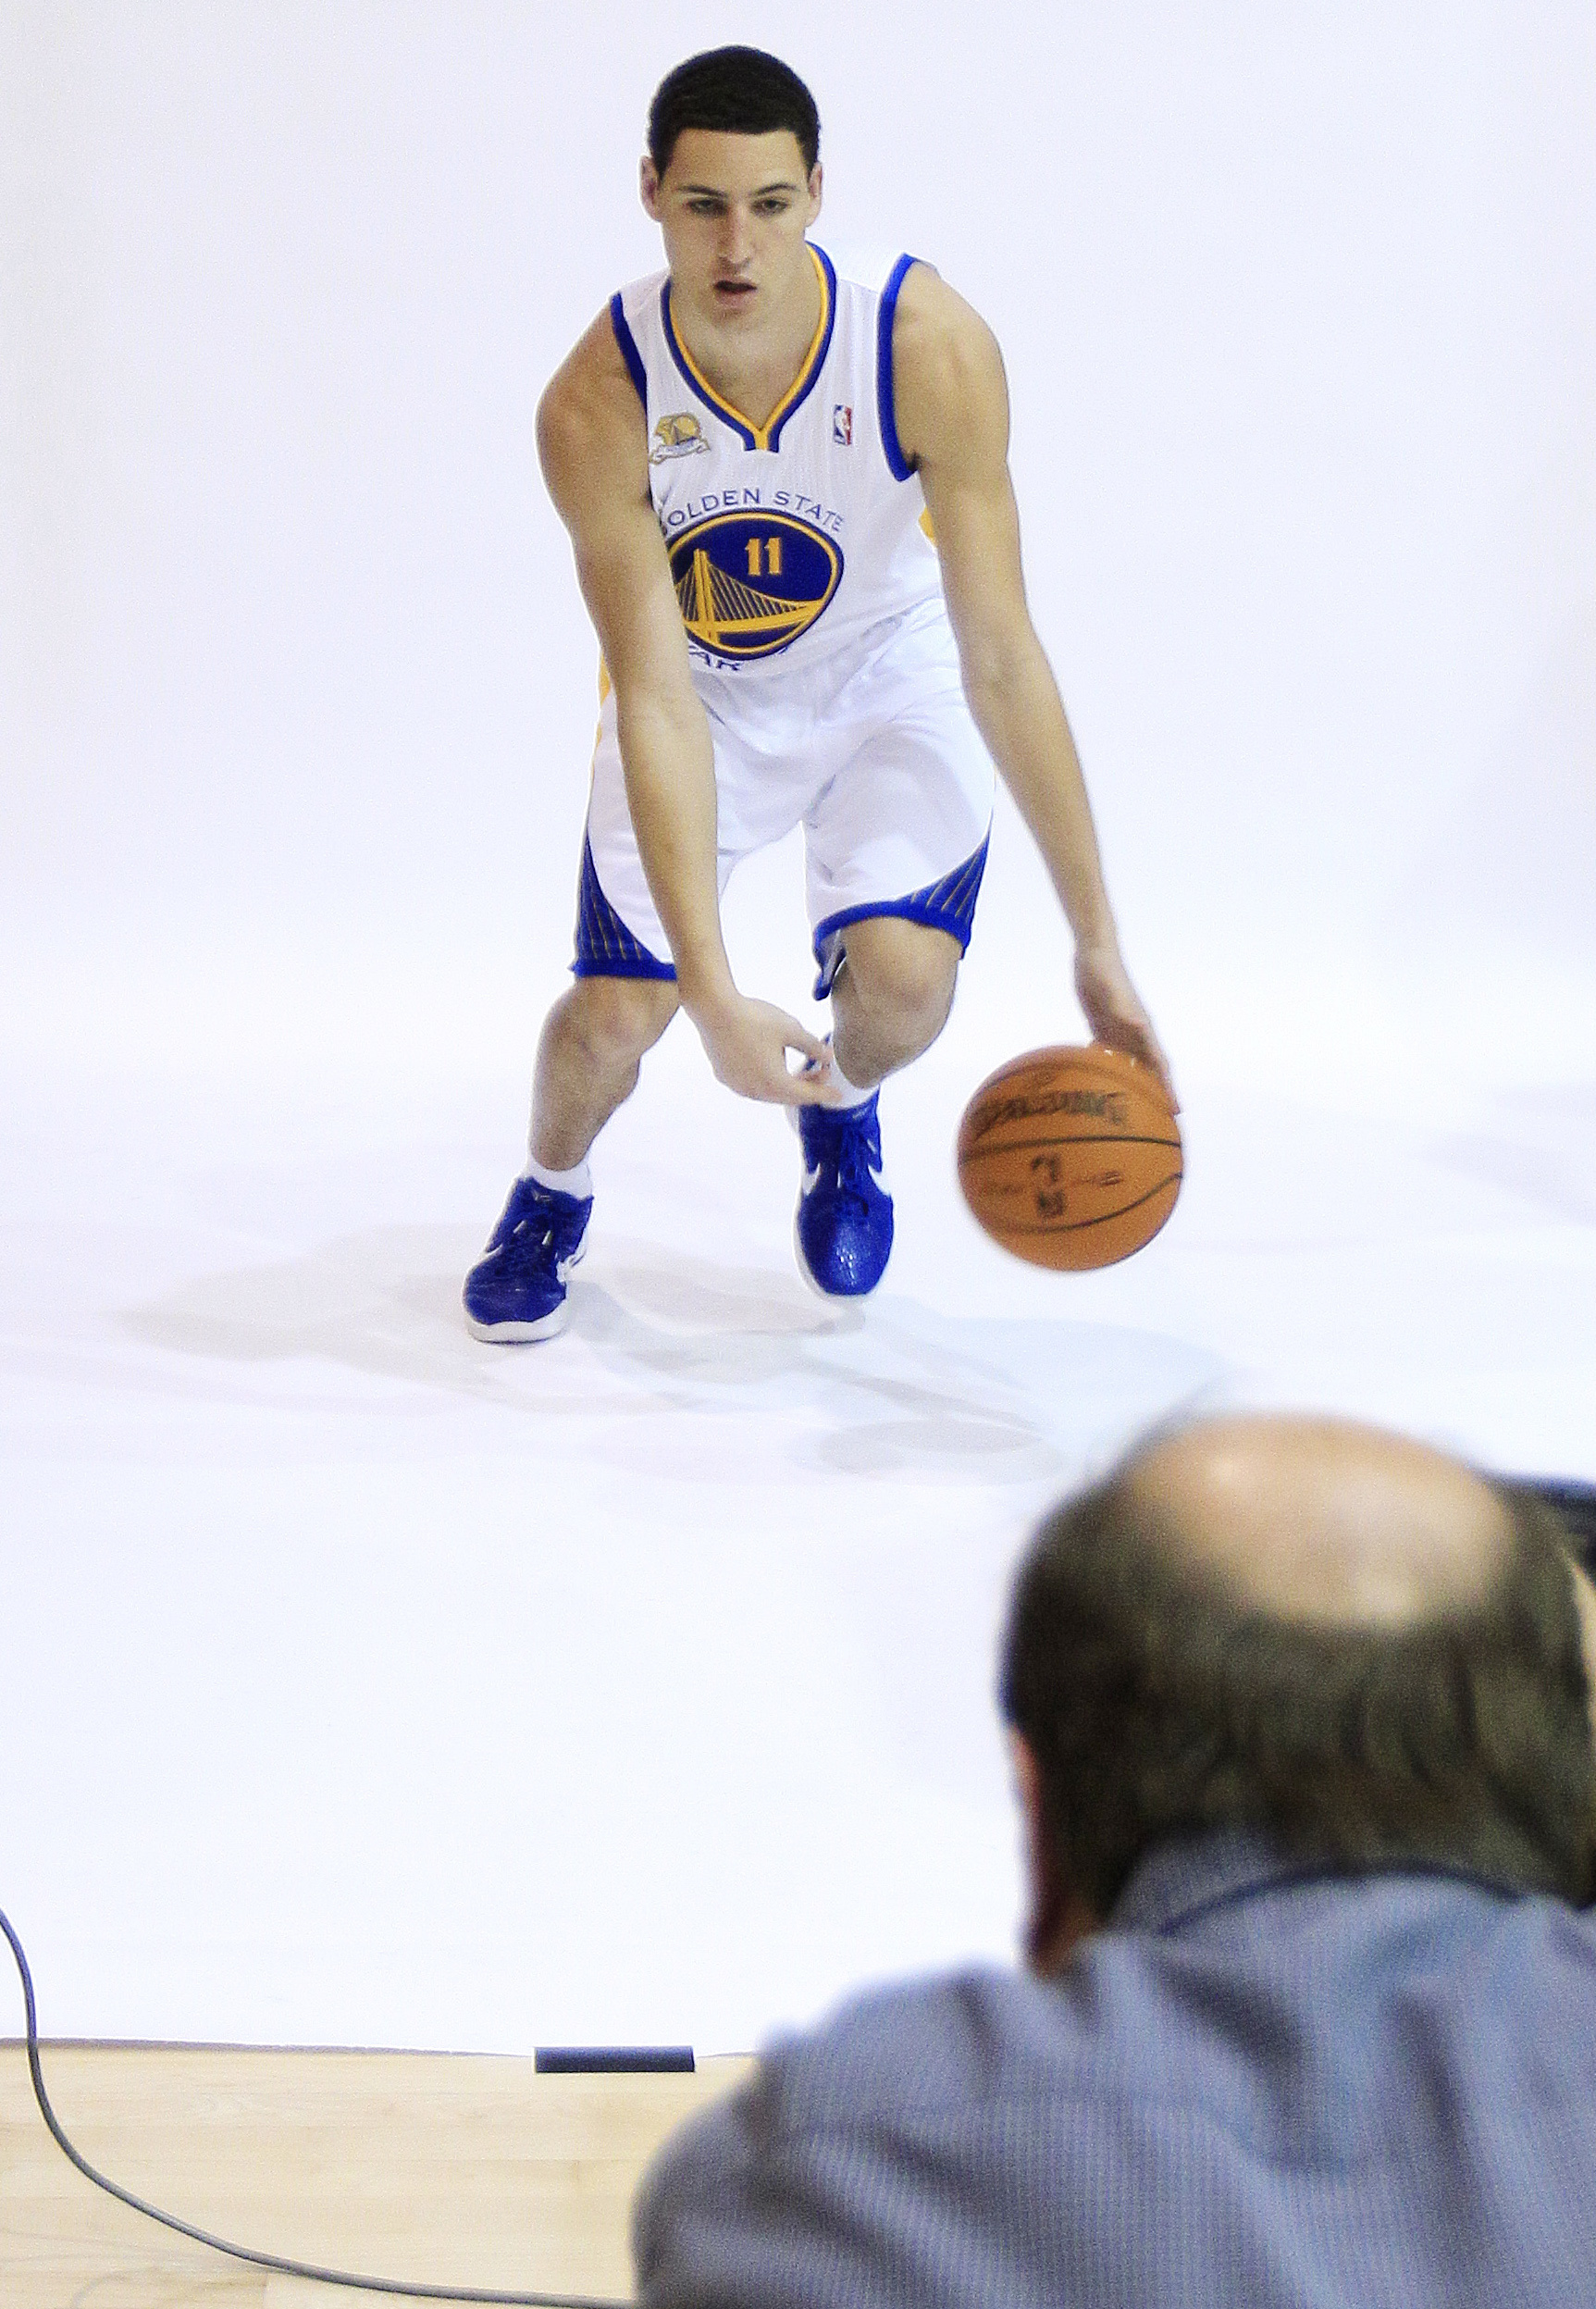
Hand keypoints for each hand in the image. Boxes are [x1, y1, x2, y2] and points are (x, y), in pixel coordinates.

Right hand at [688, 990, 843, 1107]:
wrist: (714, 1010)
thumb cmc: (754, 1019)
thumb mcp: (790, 1029)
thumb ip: (813, 1046)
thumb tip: (828, 1057)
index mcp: (774, 1083)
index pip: (806, 1095)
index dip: (824, 1093)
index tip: (838, 1095)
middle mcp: (755, 1091)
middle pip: (787, 1095)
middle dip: (807, 1086)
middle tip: (822, 1071)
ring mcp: (737, 1085)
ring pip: (769, 1091)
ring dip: (787, 1082)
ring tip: (798, 1066)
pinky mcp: (725, 1076)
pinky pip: (752, 1083)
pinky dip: (767, 1078)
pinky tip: (771, 1062)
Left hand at [1074, 944, 1178, 1111]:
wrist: (1093, 954)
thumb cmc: (1104, 970)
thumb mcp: (1112, 990)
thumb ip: (1125, 1009)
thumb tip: (1141, 1025)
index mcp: (1141, 1027)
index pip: (1159, 1064)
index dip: (1168, 1087)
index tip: (1175, 1109)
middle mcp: (1133, 1032)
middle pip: (1148, 1069)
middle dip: (1156, 1093)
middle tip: (1159, 1120)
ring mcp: (1118, 1030)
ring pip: (1128, 1064)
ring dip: (1133, 1084)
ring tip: (1135, 1107)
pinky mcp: (1101, 1026)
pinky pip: (1107, 1053)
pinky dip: (1108, 1068)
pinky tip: (1100, 1082)